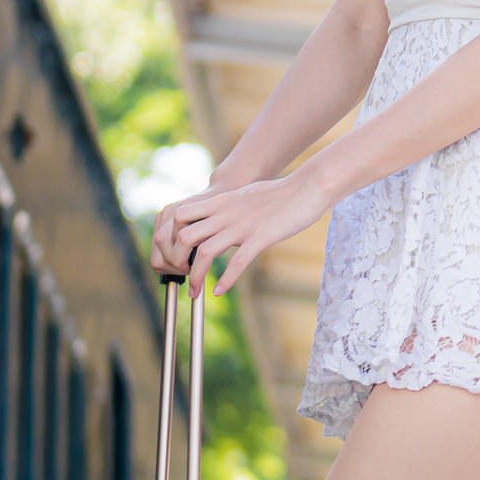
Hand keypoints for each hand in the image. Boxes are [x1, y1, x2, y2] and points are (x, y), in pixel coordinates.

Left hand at [150, 164, 330, 294]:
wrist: (307, 187)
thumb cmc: (281, 193)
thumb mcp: (246, 196)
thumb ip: (230, 206)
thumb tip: (223, 216)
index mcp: (222, 202)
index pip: (181, 215)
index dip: (172, 236)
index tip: (178, 253)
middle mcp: (226, 214)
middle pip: (185, 236)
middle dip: (177, 261)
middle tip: (181, 276)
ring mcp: (242, 226)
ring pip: (206, 252)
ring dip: (196, 276)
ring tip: (195, 292)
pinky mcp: (261, 238)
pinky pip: (236, 262)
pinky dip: (225, 281)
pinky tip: (219, 291)